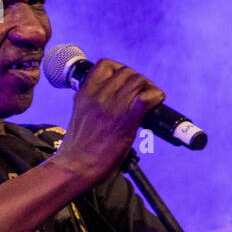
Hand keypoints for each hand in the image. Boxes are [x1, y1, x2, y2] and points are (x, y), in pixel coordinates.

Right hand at [50, 59, 164, 183]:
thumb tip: (113, 105)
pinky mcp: (126, 119)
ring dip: (149, 88)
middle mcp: (99, 95)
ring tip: (151, 100)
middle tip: (143, 93)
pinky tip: (156, 104)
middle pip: (126, 71)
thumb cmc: (78, 149)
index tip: (126, 82)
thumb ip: (94, 105)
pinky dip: (156, 97)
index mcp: (85, 93)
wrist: (76, 166)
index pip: (105, 65)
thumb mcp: (81, 116)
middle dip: (138, 80)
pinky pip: (148, 97)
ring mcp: (112, 106)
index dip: (121, 69)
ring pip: (138, 81)